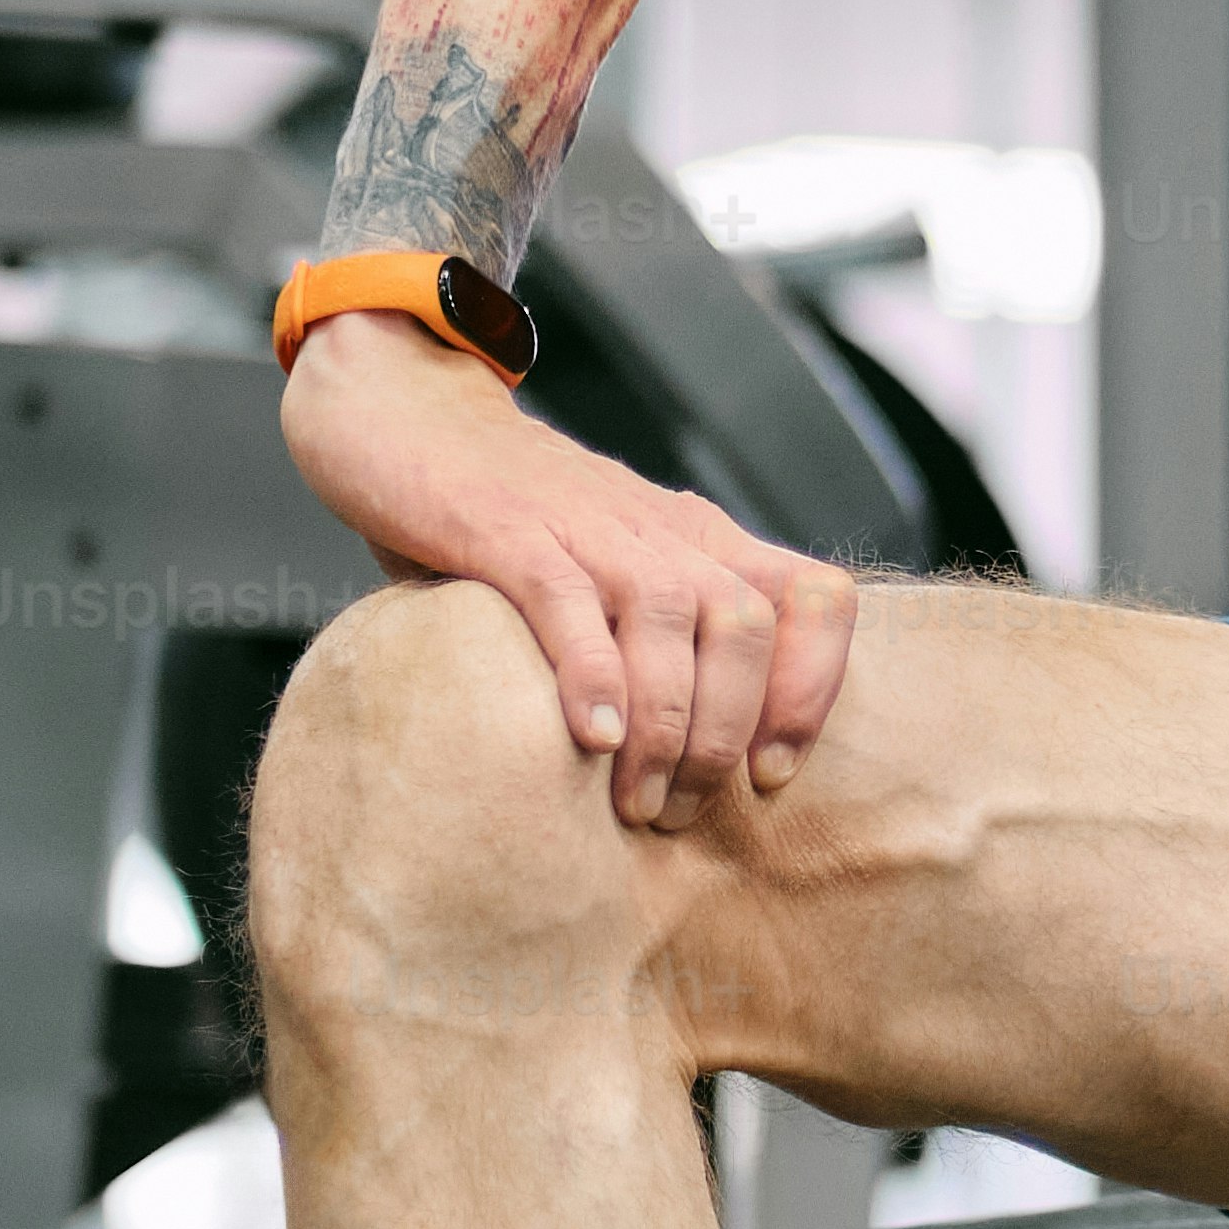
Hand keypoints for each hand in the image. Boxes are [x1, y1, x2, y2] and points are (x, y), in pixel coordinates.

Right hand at [282, 314, 861, 828]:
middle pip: (746, 624)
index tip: (774, 772)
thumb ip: (657, 640)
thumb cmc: (514, 520)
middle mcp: (662, 531)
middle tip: (679, 811)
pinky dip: (591, 673)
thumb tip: (691, 769)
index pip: (817, 597)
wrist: (411, 417)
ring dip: (664, 726)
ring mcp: (588, 526)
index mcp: (702, 541)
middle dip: (726, 734)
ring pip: (670, 619)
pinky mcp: (508, 530)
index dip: (813, 688)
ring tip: (636, 801)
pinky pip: (568, 602)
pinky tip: (590, 737)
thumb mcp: (614, 568)